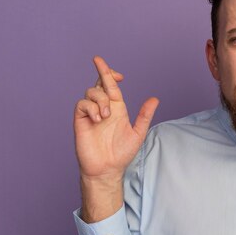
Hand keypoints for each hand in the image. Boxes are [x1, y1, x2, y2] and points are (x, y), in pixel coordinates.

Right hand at [74, 56, 158, 180]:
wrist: (108, 169)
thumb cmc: (122, 153)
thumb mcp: (138, 133)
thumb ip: (145, 115)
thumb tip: (155, 99)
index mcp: (117, 109)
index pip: (112, 86)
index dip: (111, 74)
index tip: (120, 74)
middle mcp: (103, 108)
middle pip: (100, 84)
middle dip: (102, 72)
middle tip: (103, 65)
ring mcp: (91, 114)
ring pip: (91, 92)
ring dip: (100, 100)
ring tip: (106, 116)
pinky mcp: (80, 121)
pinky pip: (81, 104)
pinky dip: (91, 108)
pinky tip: (98, 119)